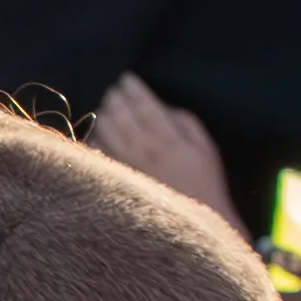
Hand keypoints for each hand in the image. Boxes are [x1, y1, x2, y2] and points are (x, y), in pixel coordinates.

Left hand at [88, 77, 232, 217]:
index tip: (127, 78)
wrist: (195, 222)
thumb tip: (161, 106)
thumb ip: (184, 121)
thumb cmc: (204, 182)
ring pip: (103, 129)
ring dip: (103, 113)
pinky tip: (100, 131)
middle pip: (118, 113)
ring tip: (107, 107)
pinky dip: (96, 136)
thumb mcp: (205, 147)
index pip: (144, 105)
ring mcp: (125, 164)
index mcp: (167, 139)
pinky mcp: (115, 178)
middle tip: (115, 90)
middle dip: (115, 97)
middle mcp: (142, 150)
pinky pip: (97, 150)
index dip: (133, 88)